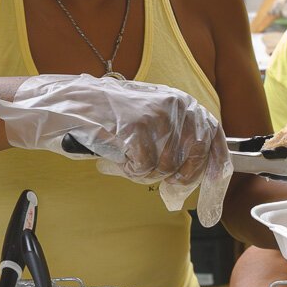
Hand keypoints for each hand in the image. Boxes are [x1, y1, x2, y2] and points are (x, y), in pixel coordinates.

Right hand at [0, 74, 232, 225]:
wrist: (69, 106)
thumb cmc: (109, 119)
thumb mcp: (150, 121)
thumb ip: (175, 139)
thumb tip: (195, 174)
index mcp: (180, 101)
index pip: (213, 134)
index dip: (216, 163)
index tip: (214, 185)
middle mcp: (174, 104)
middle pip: (195, 156)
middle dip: (181, 177)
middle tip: (165, 184)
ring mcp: (156, 115)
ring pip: (167, 166)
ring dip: (147, 173)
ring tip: (129, 160)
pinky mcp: (136, 127)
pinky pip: (145, 167)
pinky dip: (131, 170)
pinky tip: (120, 159)